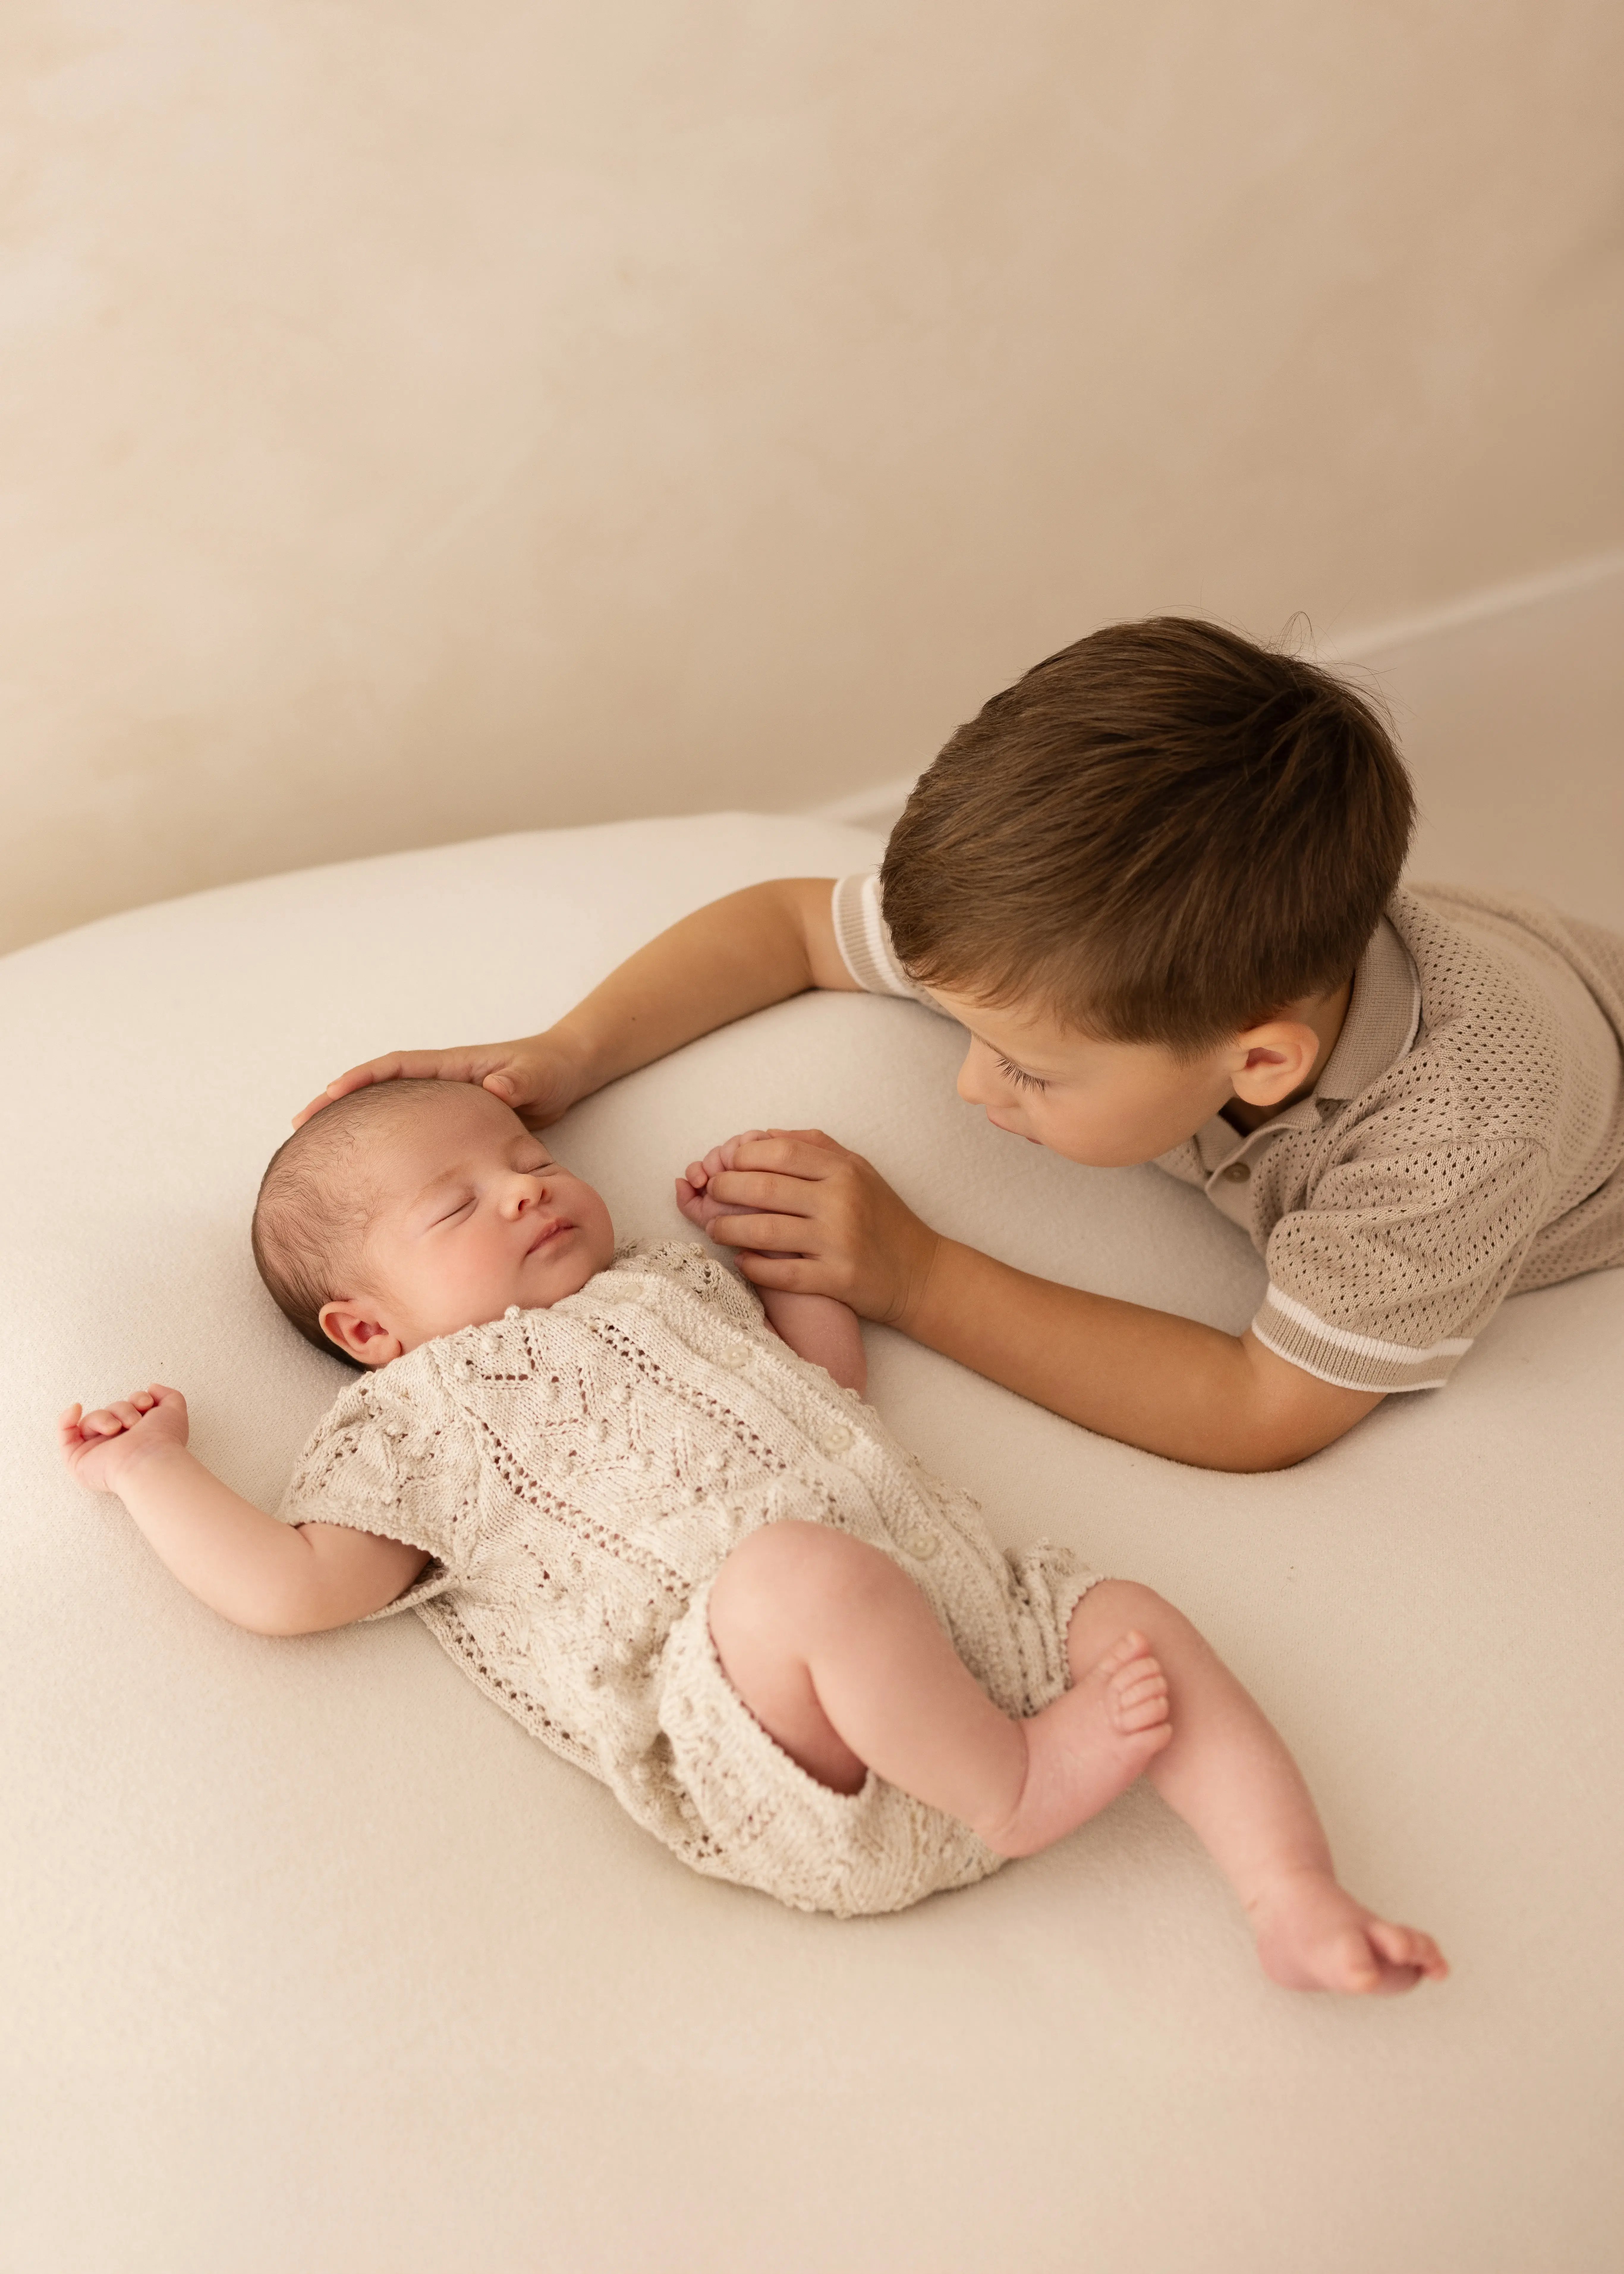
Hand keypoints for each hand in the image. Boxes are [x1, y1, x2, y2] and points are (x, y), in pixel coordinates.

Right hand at [59, 1384, 189, 1494]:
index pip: (129, 1407)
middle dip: (123, 1409)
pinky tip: (76, 1409)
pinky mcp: (78, 1459)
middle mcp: (117, 1443)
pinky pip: (66, 1435)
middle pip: (111, 1411)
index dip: (137, 1399)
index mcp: (137, 1434)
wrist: (148, 1461)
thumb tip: (152, 1387)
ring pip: (92, 1419)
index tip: (147, 1403)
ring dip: (106, 1417)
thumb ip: (168, 1395)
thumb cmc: (163, 1440)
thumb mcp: (174, 1411)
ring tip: (119, 1428)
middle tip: (135, 1422)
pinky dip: (66, 1419)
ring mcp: (96, 1451)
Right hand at [292, 1034, 587, 1130]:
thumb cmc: (547, 1071)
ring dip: (353, 1127)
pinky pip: (406, 1132)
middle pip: (375, 1090)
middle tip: (300, 1125)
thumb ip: (519, 1080)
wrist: (562, 1075)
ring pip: (385, 1113)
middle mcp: (437, 1082)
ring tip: (318, 1152)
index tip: (329, 1092)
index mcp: (449, 1067)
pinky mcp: (448, 1124)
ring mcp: (439, 1103)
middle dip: (337, 1103)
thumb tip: (497, 1085)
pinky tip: (366, 1171)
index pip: (394, 1069)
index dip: (360, 1079)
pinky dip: (382, 1145)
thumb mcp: (537, 1075)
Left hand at [676, 1132, 769, 1235]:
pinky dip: (748, 1145)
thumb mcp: (709, 1220)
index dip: (697, 1170)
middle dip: (713, 1163)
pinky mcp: (775, 1153)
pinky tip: (747, 1164)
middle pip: (719, 1151)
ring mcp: (758, 1161)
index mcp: (723, 1180)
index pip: (704, 1164)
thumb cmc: (743, 1234)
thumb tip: (678, 1181)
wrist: (774, 1243)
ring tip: (734, 1175)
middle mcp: (739, 1170)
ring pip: (735, 1143)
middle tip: (717, 1181)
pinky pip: (755, 1137)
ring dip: (728, 1155)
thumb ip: (688, 1204)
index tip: (699, 1183)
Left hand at [677, 1129, 940, 1326]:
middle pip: (763, 1188)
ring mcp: (838, 1242)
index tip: (723, 1162)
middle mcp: (840, 1202)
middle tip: (709, 1193)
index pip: (778, 1152)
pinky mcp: (836, 1280)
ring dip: (728, 1229)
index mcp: (843, 1170)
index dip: (740, 1155)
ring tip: (714, 1228)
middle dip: (724, 1189)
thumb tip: (763, 1136)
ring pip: (764, 1232)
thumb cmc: (883, 1217)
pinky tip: (741, 1261)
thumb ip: (814, 1148)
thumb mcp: (858, 1170)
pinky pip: (781, 1273)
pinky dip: (753, 1267)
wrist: (921, 1273)